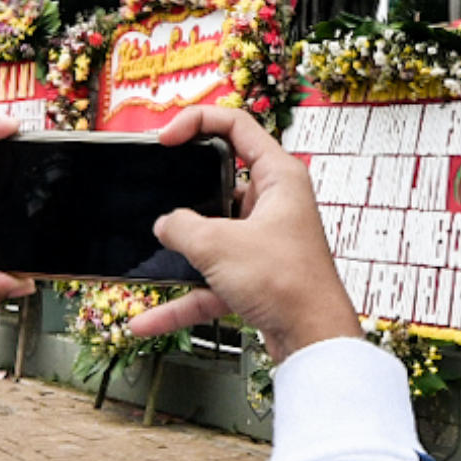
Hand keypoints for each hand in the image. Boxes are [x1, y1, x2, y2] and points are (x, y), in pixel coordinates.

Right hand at [125, 105, 359, 362]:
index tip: (165, 138)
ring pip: (213, 236)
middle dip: (184, 190)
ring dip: (181, 251)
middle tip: (154, 188)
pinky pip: (210, 281)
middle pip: (220, 181)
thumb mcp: (219, 245)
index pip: (237, 125)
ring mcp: (264, 241)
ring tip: (148, 254)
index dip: (197, 121)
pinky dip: (183, 299)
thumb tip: (166, 224)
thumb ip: (182, 227)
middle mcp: (275, 204)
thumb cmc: (287, 283)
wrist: (313, 339)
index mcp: (278, 176)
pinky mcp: (256, 276)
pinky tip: (148, 319)